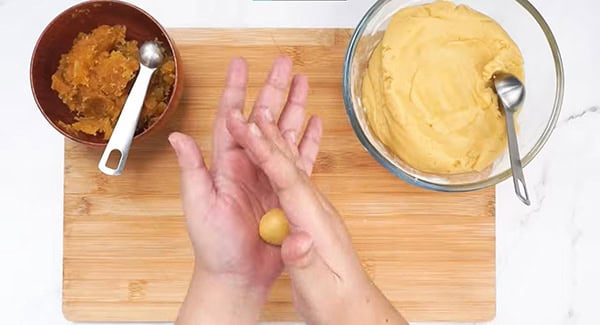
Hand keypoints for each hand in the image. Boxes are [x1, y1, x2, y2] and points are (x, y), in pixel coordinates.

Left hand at [169, 56, 321, 324]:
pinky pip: (300, 160)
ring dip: (294, 108)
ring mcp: (270, 176)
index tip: (241, 66)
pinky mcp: (287, 191)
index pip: (231, 118)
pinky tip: (313, 123)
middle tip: (285, 64)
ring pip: (285, 133)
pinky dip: (308, 141)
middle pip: (264, 118)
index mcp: (227, 164)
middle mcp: (249, 164)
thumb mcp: (199, 206)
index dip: (236, 91)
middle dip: (273, 89)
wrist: (238, 276)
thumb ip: (192, 171)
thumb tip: (179, 137)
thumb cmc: (214, 245)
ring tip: (303, 84)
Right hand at [226, 94, 407, 324]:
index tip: (249, 128)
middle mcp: (319, 211)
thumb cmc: (336, 303)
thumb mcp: (319, 290)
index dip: (267, 151)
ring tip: (263, 116)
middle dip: (270, 134)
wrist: (355, 310)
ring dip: (277, 140)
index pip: (289, 179)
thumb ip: (306, 263)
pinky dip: (282, 160)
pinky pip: (295, 179)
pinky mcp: (313, 217)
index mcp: (316, 224)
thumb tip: (298, 241)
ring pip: (294, 166)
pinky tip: (283, 148)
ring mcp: (318, 212)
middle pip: (292, 164)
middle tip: (250, 107)